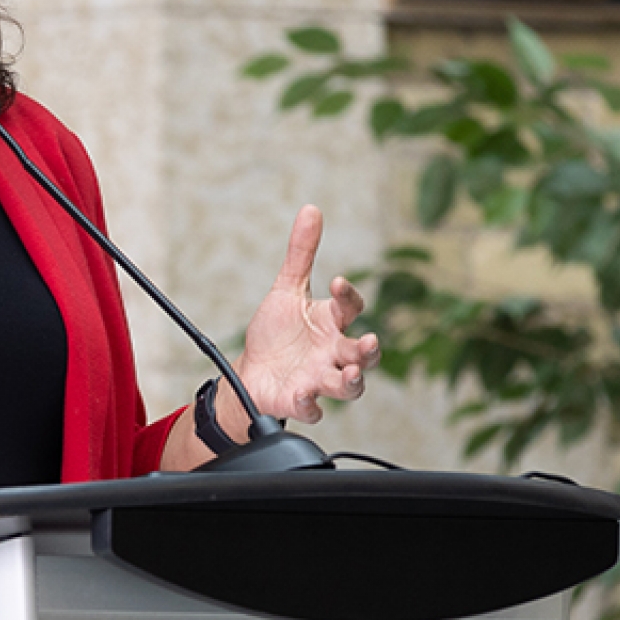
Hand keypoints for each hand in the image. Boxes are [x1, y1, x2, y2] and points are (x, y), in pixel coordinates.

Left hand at [232, 206, 377, 423]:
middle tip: (367, 343)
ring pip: (349, 386)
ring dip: (352, 381)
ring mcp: (319, 379)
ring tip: (348, 374)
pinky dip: (310, 405)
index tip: (335, 282)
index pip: (350, 308)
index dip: (348, 296)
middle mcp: (332, 352)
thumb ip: (302, 254)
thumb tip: (311, 210)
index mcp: (331, 323)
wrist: (252, 371)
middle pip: (362, 354)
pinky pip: (312, 409)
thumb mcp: (286, 290)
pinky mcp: (301, 401)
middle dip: (368, 350)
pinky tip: (303, 395)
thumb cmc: (276, 333)